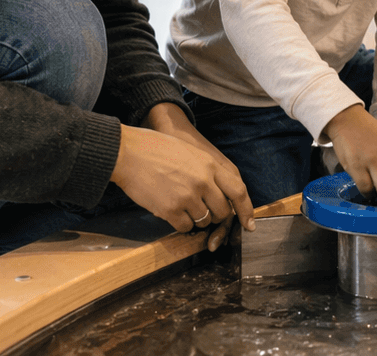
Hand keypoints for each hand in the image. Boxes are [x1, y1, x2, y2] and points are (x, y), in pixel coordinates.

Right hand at [141, 104, 254, 249]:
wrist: (127, 153)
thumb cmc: (156, 149)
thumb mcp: (190, 152)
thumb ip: (207, 170)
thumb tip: (219, 191)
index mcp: (210, 165)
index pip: (238, 191)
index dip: (246, 210)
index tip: (249, 224)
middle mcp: (203, 182)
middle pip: (222, 211)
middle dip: (215, 214)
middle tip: (201, 208)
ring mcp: (187, 197)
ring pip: (204, 221)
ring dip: (195, 217)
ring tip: (180, 202)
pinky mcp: (171, 210)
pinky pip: (185, 227)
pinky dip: (179, 223)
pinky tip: (169, 208)